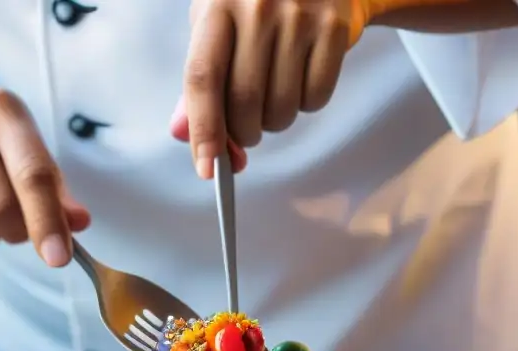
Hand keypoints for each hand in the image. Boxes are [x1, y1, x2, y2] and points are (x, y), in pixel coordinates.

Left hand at [177, 0, 366, 178]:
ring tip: (276, 93)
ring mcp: (299, 15)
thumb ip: (200, 80)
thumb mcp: (218, 26)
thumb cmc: (256, 6)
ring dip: (275, 121)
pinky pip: (315, 98)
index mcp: (217, 4)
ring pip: (281, 108)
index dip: (204, 129)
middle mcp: (257, 6)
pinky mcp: (334, 27)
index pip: (203, 78)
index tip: (206, 167)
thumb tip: (182, 133)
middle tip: (246, 130)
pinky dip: (306, 104)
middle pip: (244, 102)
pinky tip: (301, 77)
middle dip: (243, 134)